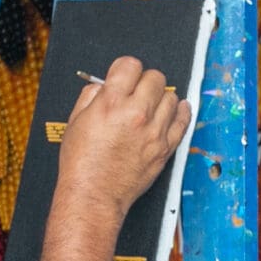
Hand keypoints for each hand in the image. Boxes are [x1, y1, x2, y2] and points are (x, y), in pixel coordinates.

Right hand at [60, 55, 193, 220]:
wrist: (94, 195)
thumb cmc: (82, 163)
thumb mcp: (76, 121)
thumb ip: (91, 96)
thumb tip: (103, 85)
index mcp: (111, 103)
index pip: (130, 65)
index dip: (125, 68)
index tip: (124, 75)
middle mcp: (136, 113)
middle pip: (155, 77)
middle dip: (144, 81)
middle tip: (137, 91)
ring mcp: (154, 131)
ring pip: (172, 96)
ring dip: (161, 97)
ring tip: (151, 106)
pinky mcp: (165, 147)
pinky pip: (183, 120)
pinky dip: (181, 111)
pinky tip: (176, 109)